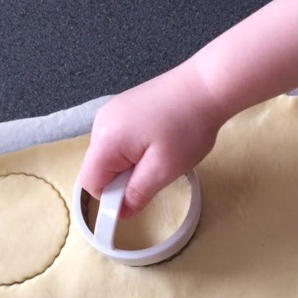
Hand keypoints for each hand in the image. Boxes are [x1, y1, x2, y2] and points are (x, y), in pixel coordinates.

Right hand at [79, 64, 222, 217]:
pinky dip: (135, 147)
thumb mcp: (163, 170)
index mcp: (105, 139)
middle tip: (157, 169)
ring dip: (131, 163)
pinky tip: (159, 139)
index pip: (89, 183)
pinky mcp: (124, 106)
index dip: (111, 197)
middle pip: (98, 167)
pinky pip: (120, 138)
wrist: (207, 85)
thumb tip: (120, 213)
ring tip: (161, 152)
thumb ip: (137, 193)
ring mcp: (112, 111)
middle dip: (123, 178)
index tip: (139, 193)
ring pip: (110, 154)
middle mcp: (100, 122)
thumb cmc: (187, 128)